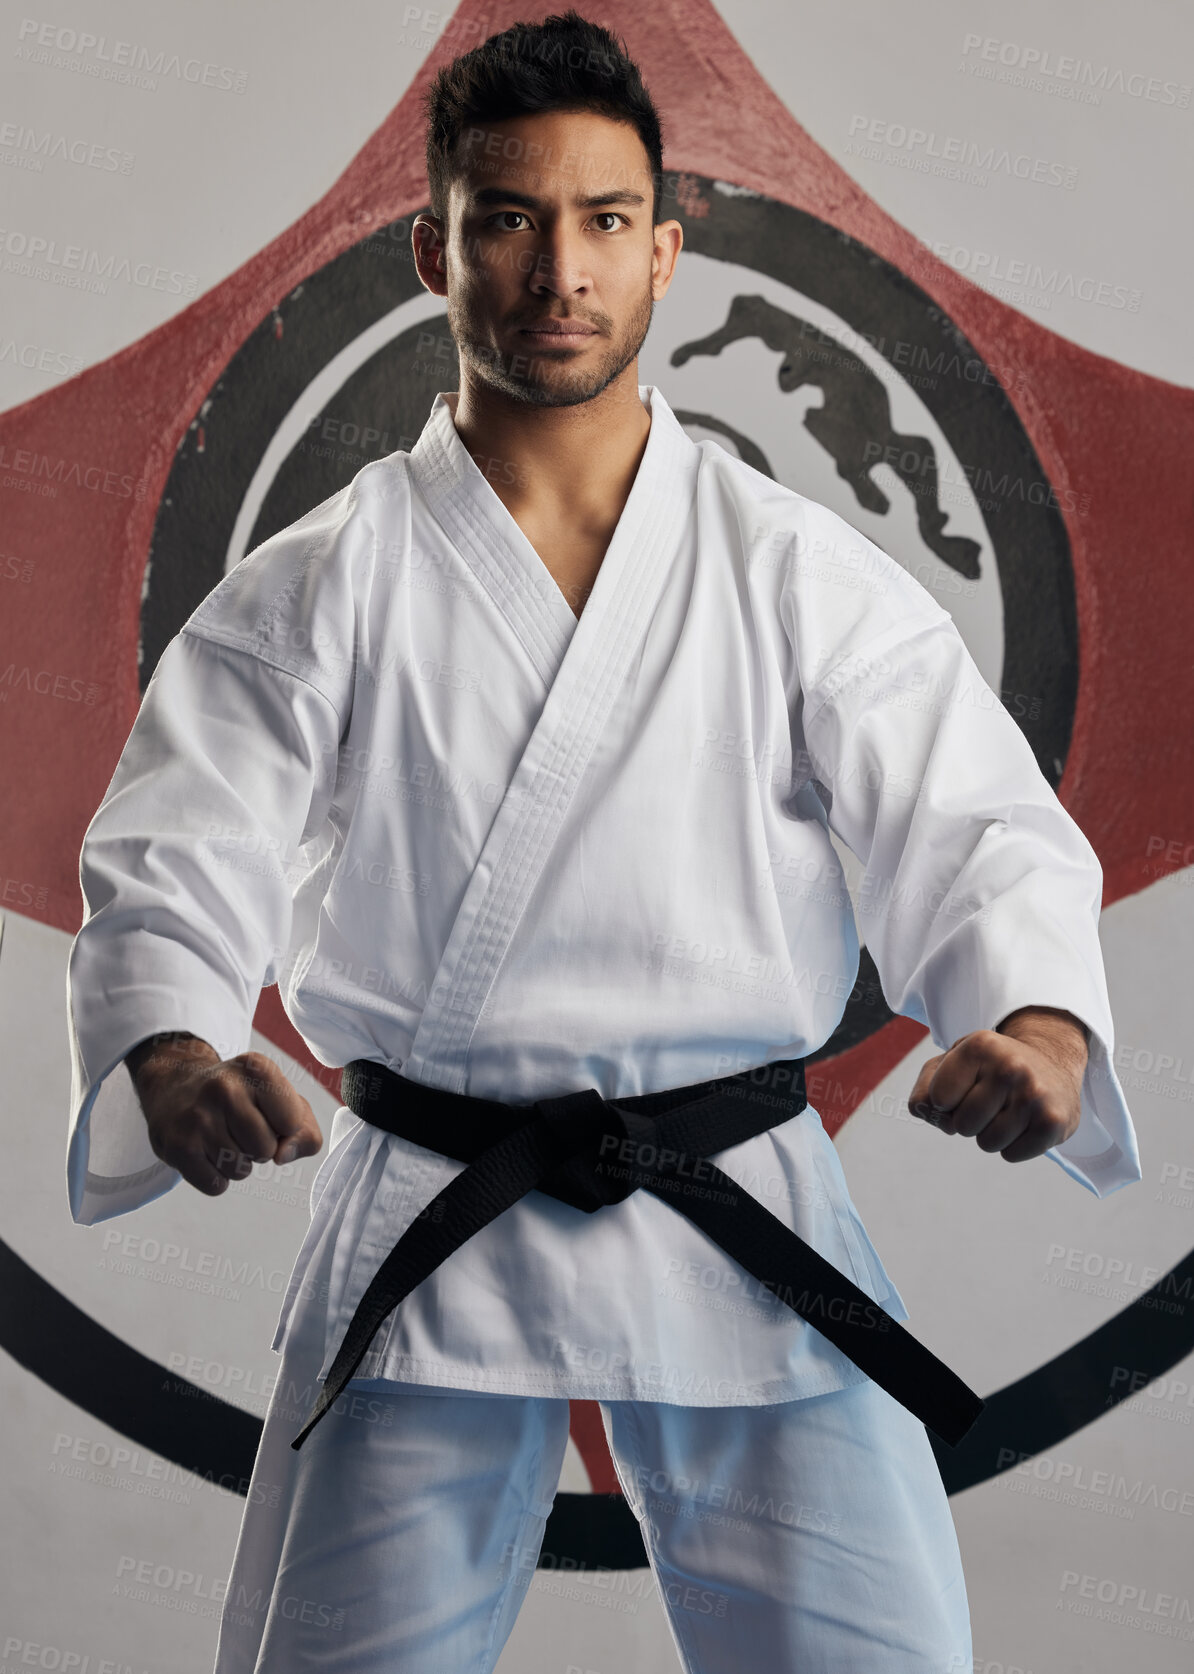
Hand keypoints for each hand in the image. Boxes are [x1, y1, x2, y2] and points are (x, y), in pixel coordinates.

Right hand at [127, 1033, 322, 1196]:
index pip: (292, 1122)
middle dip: (260, 1148)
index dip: (284, 1128)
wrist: (175, 1090)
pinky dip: (216, 1177)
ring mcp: (197, 1116)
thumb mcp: (280, 1101)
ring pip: (241, 1170)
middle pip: (267, 1149)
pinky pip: (216, 1185)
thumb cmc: (242, 1099)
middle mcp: (224, 1087)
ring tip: (221, 1136)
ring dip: (237, 1163)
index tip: (266, 1113)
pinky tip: (205, 1152)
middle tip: (240, 1128)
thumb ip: (305, 1132)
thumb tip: (283, 1156)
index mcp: (257, 1068)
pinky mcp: (177, 1145)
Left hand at [907, 1006, 1088, 1163]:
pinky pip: (1011, 1155)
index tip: (965, 1087)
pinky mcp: (1053, 1122)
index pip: (938, 1098)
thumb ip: (924, 1087)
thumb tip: (923, 1110)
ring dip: (992, 1134)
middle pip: (961, 1125)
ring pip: (986, 1143)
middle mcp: (1010, 1067)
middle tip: (991, 1102)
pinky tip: (1026, 1123)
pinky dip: (1013, 1146)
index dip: (946, 1101)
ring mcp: (1034, 1095)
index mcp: (980, 1046)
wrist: (1052, 1066)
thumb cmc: (991, 1069)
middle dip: (970, 1120)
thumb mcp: (954, 1063)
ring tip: (1009, 1111)